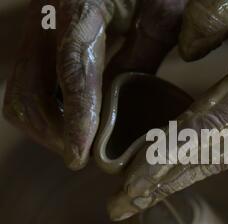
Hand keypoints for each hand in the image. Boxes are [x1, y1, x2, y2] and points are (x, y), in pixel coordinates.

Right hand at [3, 0, 186, 169]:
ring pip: (20, 95)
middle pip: (29, 93)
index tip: (80, 156)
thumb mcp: (159, 14)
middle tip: (83, 156)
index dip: (76, 118)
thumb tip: (129, 104)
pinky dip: (46, 113)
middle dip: (54, 134)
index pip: (73, 71)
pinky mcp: (35, 41)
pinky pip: (26, 87)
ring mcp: (36, 30)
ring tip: (79, 144)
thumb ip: (144, 54)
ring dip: (47, 128)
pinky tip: (72, 122)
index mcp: (81, 5)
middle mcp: (47, 17)